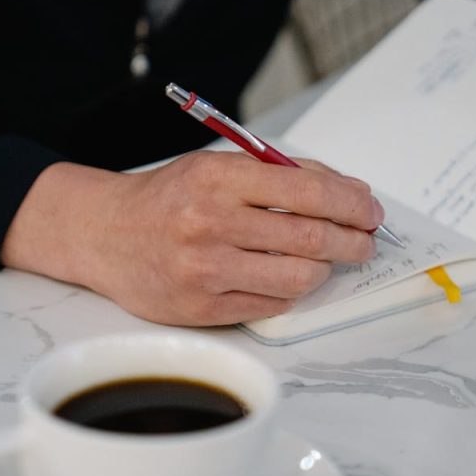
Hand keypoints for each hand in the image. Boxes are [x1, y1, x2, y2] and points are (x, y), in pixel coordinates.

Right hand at [0, 151, 382, 324]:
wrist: (105, 234)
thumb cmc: (170, 198)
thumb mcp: (219, 168)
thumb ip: (283, 176)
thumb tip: (350, 193)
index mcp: (218, 178)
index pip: (307, 191)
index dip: (351, 204)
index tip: (370, 211)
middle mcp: (210, 223)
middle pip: (310, 237)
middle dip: (352, 241)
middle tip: (365, 241)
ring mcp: (205, 269)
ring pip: (298, 277)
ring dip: (326, 269)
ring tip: (329, 260)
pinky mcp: (202, 307)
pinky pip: (272, 305)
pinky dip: (293, 292)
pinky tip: (291, 278)